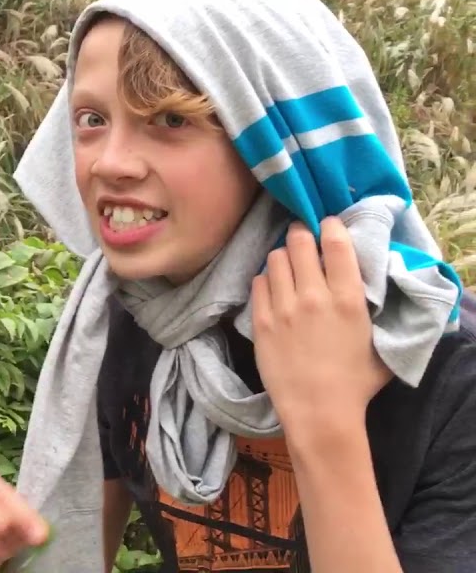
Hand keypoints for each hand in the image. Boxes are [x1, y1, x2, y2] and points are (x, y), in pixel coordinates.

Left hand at [251, 217, 392, 432]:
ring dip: (282, 256)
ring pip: (275, 258)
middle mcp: (314, 296)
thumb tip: (367, 285)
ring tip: (287, 265)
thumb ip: (374, 310)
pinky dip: (266, 279)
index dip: (330, 226)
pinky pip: (257, 282)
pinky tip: (273, 288)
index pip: (336, 243)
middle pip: (299, 241)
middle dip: (301, 235)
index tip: (327, 225)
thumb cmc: (355, 383)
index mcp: (348, 298)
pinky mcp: (261, 321)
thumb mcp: (380, 343)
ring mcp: (283, 308)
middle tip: (302, 239)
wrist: (319, 412)